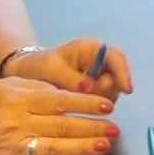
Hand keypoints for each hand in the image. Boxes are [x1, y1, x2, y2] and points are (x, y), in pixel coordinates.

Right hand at [0, 78, 118, 154]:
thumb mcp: (8, 85)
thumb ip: (38, 87)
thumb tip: (69, 93)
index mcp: (19, 100)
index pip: (59, 101)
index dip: (85, 104)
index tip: (107, 107)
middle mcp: (17, 123)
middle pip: (61, 126)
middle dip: (91, 128)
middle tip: (114, 129)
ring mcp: (13, 147)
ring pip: (54, 148)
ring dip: (82, 148)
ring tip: (105, 146)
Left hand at [6, 38, 133, 99]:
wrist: (27, 74)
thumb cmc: (38, 65)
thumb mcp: (51, 69)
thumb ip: (70, 78)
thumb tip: (89, 88)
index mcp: (91, 49)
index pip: (116, 58)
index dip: (123, 73)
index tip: (126, 89)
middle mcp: (99, 62)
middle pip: (116, 78)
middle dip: (104, 89)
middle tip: (84, 94)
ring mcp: (98, 78)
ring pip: (111, 92)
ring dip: (98, 99)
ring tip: (75, 98)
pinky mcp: (94, 92)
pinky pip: (102, 101)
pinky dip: (93, 105)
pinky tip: (77, 104)